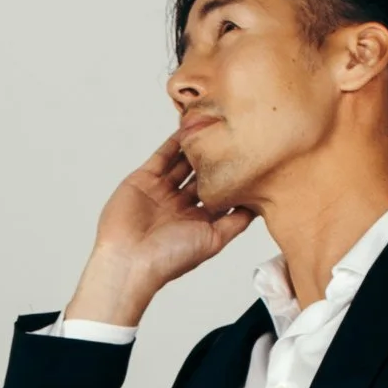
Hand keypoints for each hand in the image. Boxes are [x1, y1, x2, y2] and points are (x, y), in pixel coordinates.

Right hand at [61, 134, 256, 327]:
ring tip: (213, 127)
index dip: (233, 178)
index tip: (251, 160)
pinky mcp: (143, 179)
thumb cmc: (170, 258)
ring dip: (196, 147)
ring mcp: (161, 191)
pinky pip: (162, 156)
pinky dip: (174, 142)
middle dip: (216, 159)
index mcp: (196, 221)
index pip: (219, 194)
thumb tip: (258, 207)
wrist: (129, 260)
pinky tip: (188, 127)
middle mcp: (180, 205)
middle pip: (202, 175)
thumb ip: (235, 223)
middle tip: (235, 137)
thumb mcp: (214, 241)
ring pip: (183, 163)